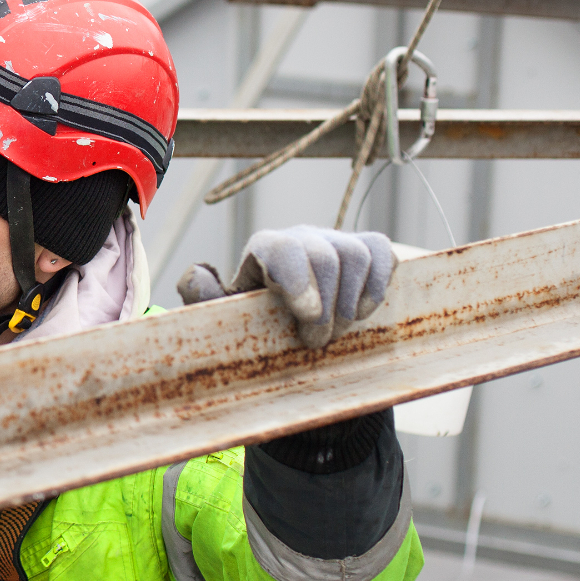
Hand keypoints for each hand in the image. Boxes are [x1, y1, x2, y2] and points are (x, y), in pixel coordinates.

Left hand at [177, 225, 395, 348]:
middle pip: (324, 256)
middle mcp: (301, 238)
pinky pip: (382, 252)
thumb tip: (197, 274)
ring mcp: (335, 241)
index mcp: (265, 250)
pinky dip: (379, 283)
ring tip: (339, 332)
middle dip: (326, 307)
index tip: (308, 318)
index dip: (297, 279)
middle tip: (316, 342)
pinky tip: (363, 312)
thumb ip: (204, 297)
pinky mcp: (365, 251)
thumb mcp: (224, 315)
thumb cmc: (255, 321)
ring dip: (351, 301)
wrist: (289, 327)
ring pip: (355, 254)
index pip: (281, 248)